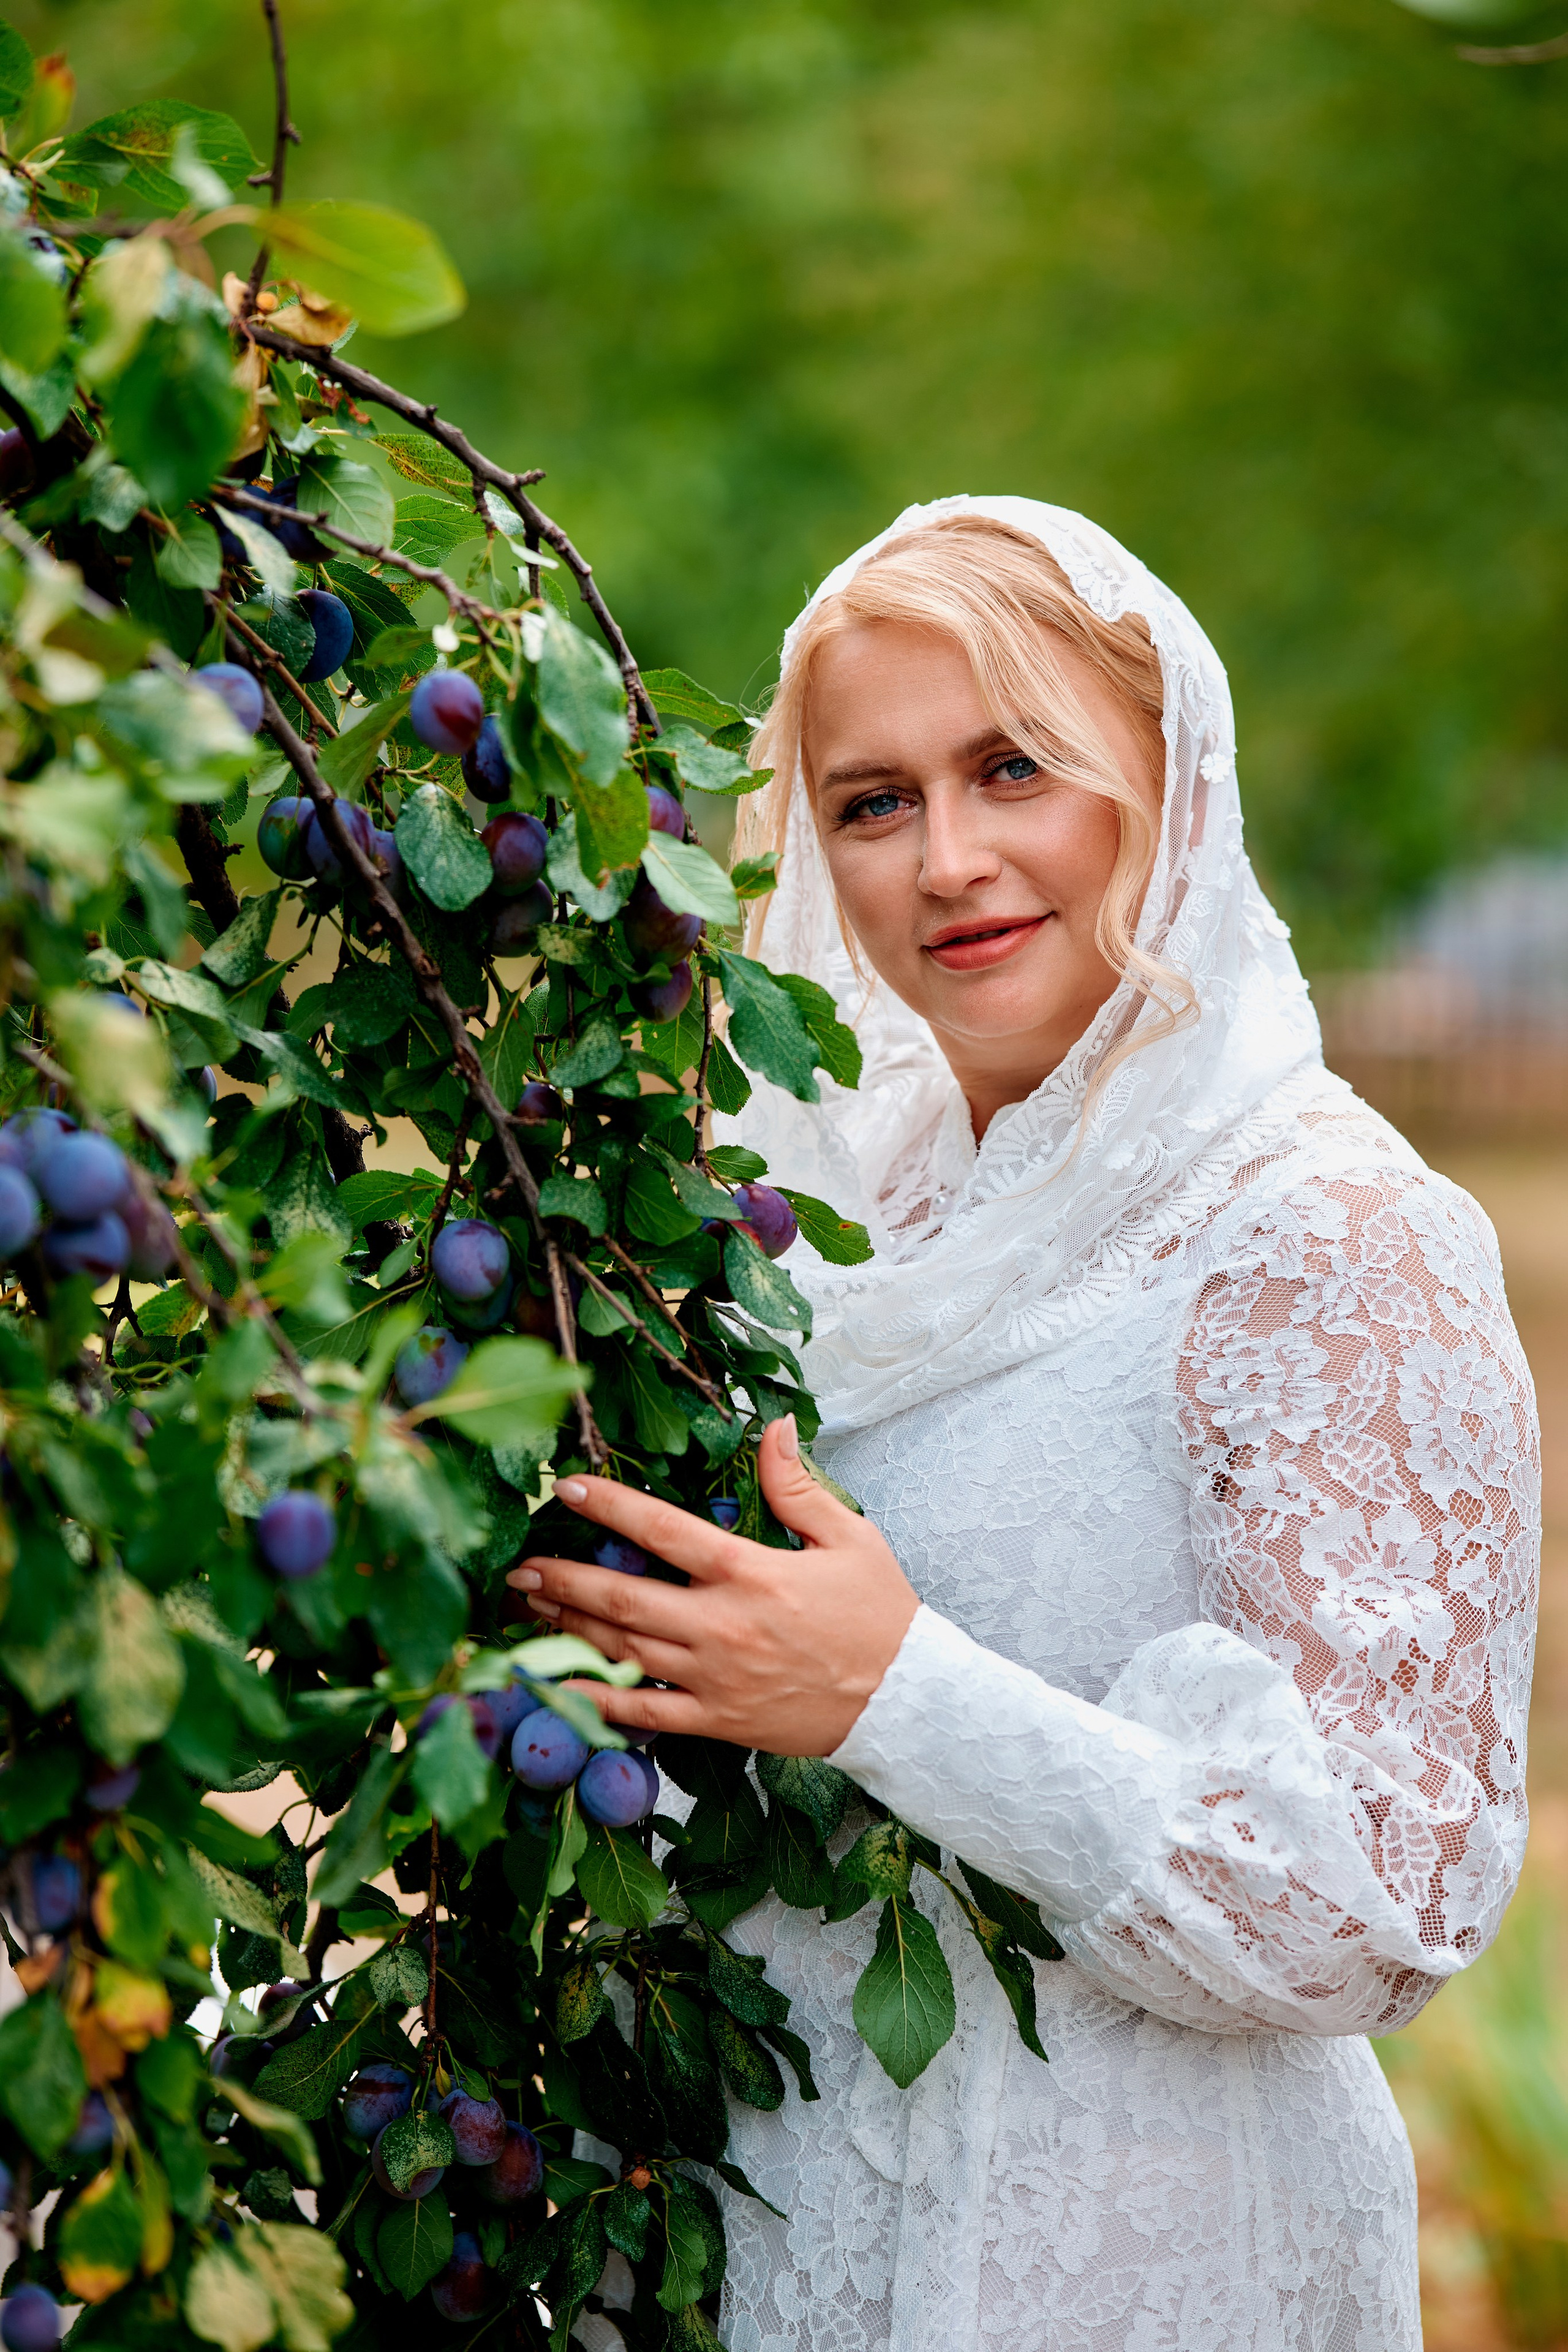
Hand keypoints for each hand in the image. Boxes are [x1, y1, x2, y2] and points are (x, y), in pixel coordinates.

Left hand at [505, 1415, 918, 1756]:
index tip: (566, 1490)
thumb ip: (798, 1486)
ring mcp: (715, 1677)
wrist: (907, 1702)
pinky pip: (644, 1714)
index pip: (663, 1530)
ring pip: (623, 1651)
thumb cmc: (879, 1615)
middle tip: (518, 1568)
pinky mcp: (718, 1721)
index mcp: (750, 1573)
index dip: (609, 1506)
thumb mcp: (850, 1537)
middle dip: (563, 1580)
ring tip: (529, 1613)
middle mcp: (722, 1625)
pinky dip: (596, 1702)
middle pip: (623, 1596)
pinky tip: (557, 1688)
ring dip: (568, 1631)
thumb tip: (775, 1427)